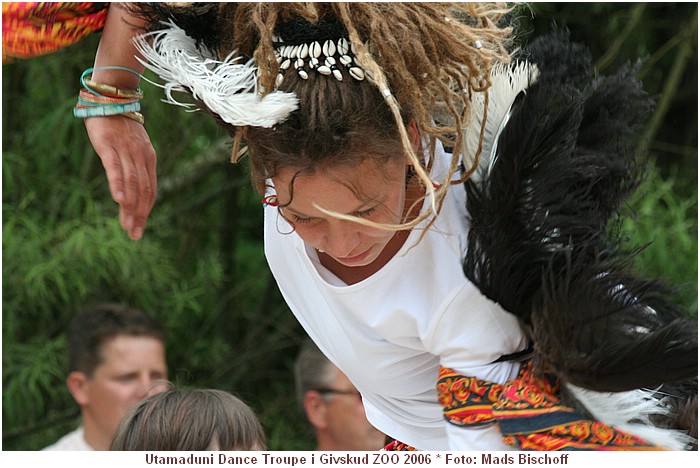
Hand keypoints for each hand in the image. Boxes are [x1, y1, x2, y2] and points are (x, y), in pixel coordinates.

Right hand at [85, 115, 156, 239]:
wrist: (111, 98)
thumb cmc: (121, 127)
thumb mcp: (133, 148)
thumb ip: (135, 168)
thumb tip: (133, 193)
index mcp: (149, 159)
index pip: (151, 190)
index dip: (145, 211)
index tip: (139, 229)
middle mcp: (141, 157)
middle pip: (143, 191)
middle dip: (139, 215)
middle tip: (133, 235)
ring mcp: (126, 151)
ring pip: (131, 183)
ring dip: (130, 206)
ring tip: (126, 225)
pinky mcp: (109, 145)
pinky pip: (116, 168)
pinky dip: (118, 184)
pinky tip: (119, 200)